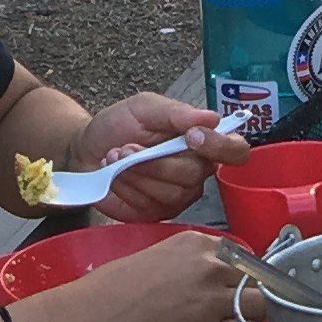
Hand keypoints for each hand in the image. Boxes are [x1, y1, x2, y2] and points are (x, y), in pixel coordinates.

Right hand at [30, 224, 247, 321]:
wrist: (87, 319)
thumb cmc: (109, 290)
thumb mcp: (153, 256)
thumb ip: (187, 262)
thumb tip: (206, 278)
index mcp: (196, 243)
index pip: (242, 255)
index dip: (243, 274)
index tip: (237, 286)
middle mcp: (210, 266)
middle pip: (258, 278)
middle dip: (255, 293)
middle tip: (242, 308)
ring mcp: (213, 300)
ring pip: (262, 305)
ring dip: (257, 315)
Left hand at [75, 93, 241, 222]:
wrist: (86, 150)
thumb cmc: (118, 126)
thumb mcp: (144, 107)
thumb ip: (176, 112)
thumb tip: (212, 117)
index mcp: (201, 142)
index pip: (234, 151)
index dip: (220, 146)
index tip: (192, 136)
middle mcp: (196, 171)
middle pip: (194, 174)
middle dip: (156, 160)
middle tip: (127, 147)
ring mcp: (178, 196)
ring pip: (171, 192)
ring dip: (138, 173)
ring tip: (116, 157)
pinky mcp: (157, 213)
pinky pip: (151, 205)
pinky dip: (128, 188)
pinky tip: (115, 175)